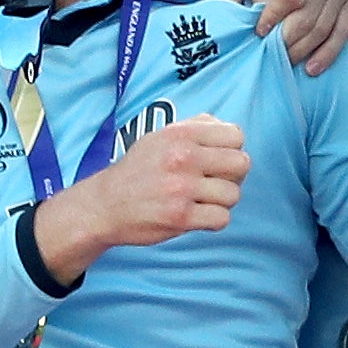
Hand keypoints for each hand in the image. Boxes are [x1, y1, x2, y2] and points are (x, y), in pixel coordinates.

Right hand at [31, 114, 248, 275]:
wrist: (105, 204)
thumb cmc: (138, 170)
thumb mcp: (160, 136)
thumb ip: (194, 127)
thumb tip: (226, 128)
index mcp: (181, 135)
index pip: (236, 136)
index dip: (232, 150)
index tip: (218, 161)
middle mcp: (183, 157)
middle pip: (241, 163)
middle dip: (233, 176)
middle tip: (216, 183)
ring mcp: (182, 188)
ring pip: (233, 194)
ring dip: (222, 201)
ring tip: (203, 201)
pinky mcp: (180, 217)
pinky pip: (222, 218)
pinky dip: (214, 220)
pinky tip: (199, 216)